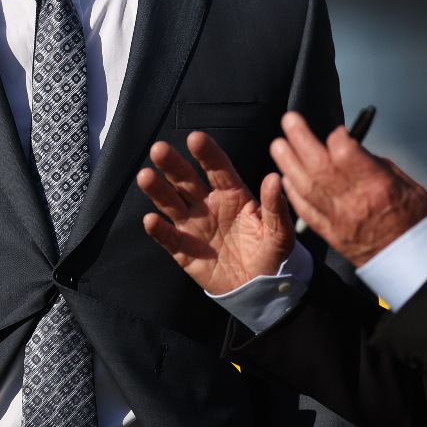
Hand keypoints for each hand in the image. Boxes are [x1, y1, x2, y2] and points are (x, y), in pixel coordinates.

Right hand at [137, 131, 294, 295]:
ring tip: (146, 176)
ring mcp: (193, 225)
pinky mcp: (183, 250)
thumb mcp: (280, 232)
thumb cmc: (271, 254)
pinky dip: (159, 229)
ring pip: (171, 203)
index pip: (217, 168)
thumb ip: (275, 207)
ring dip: (158, 190)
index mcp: (232, 194)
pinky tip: (151, 219)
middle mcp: (208, 204)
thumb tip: (273, 178)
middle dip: (173, 164)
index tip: (195, 139)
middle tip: (159, 149)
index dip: (207, 153)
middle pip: (187, 180)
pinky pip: (168, 237)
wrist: (258, 288)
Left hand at [271, 112, 426, 266]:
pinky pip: (306, 211)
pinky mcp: (331, 234)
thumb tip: (353, 148)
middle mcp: (355, 202)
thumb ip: (376, 166)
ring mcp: (339, 220)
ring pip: (306, 187)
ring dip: (288, 164)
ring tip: (278, 145)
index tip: (335, 130)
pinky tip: (284, 178)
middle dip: (301, 140)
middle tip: (289, 121)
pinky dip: (293, 193)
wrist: (412, 262)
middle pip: (320, 167)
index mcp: (378, 187)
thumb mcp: (408, 185)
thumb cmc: (414, 221)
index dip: (336, 137)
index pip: (346, 155)